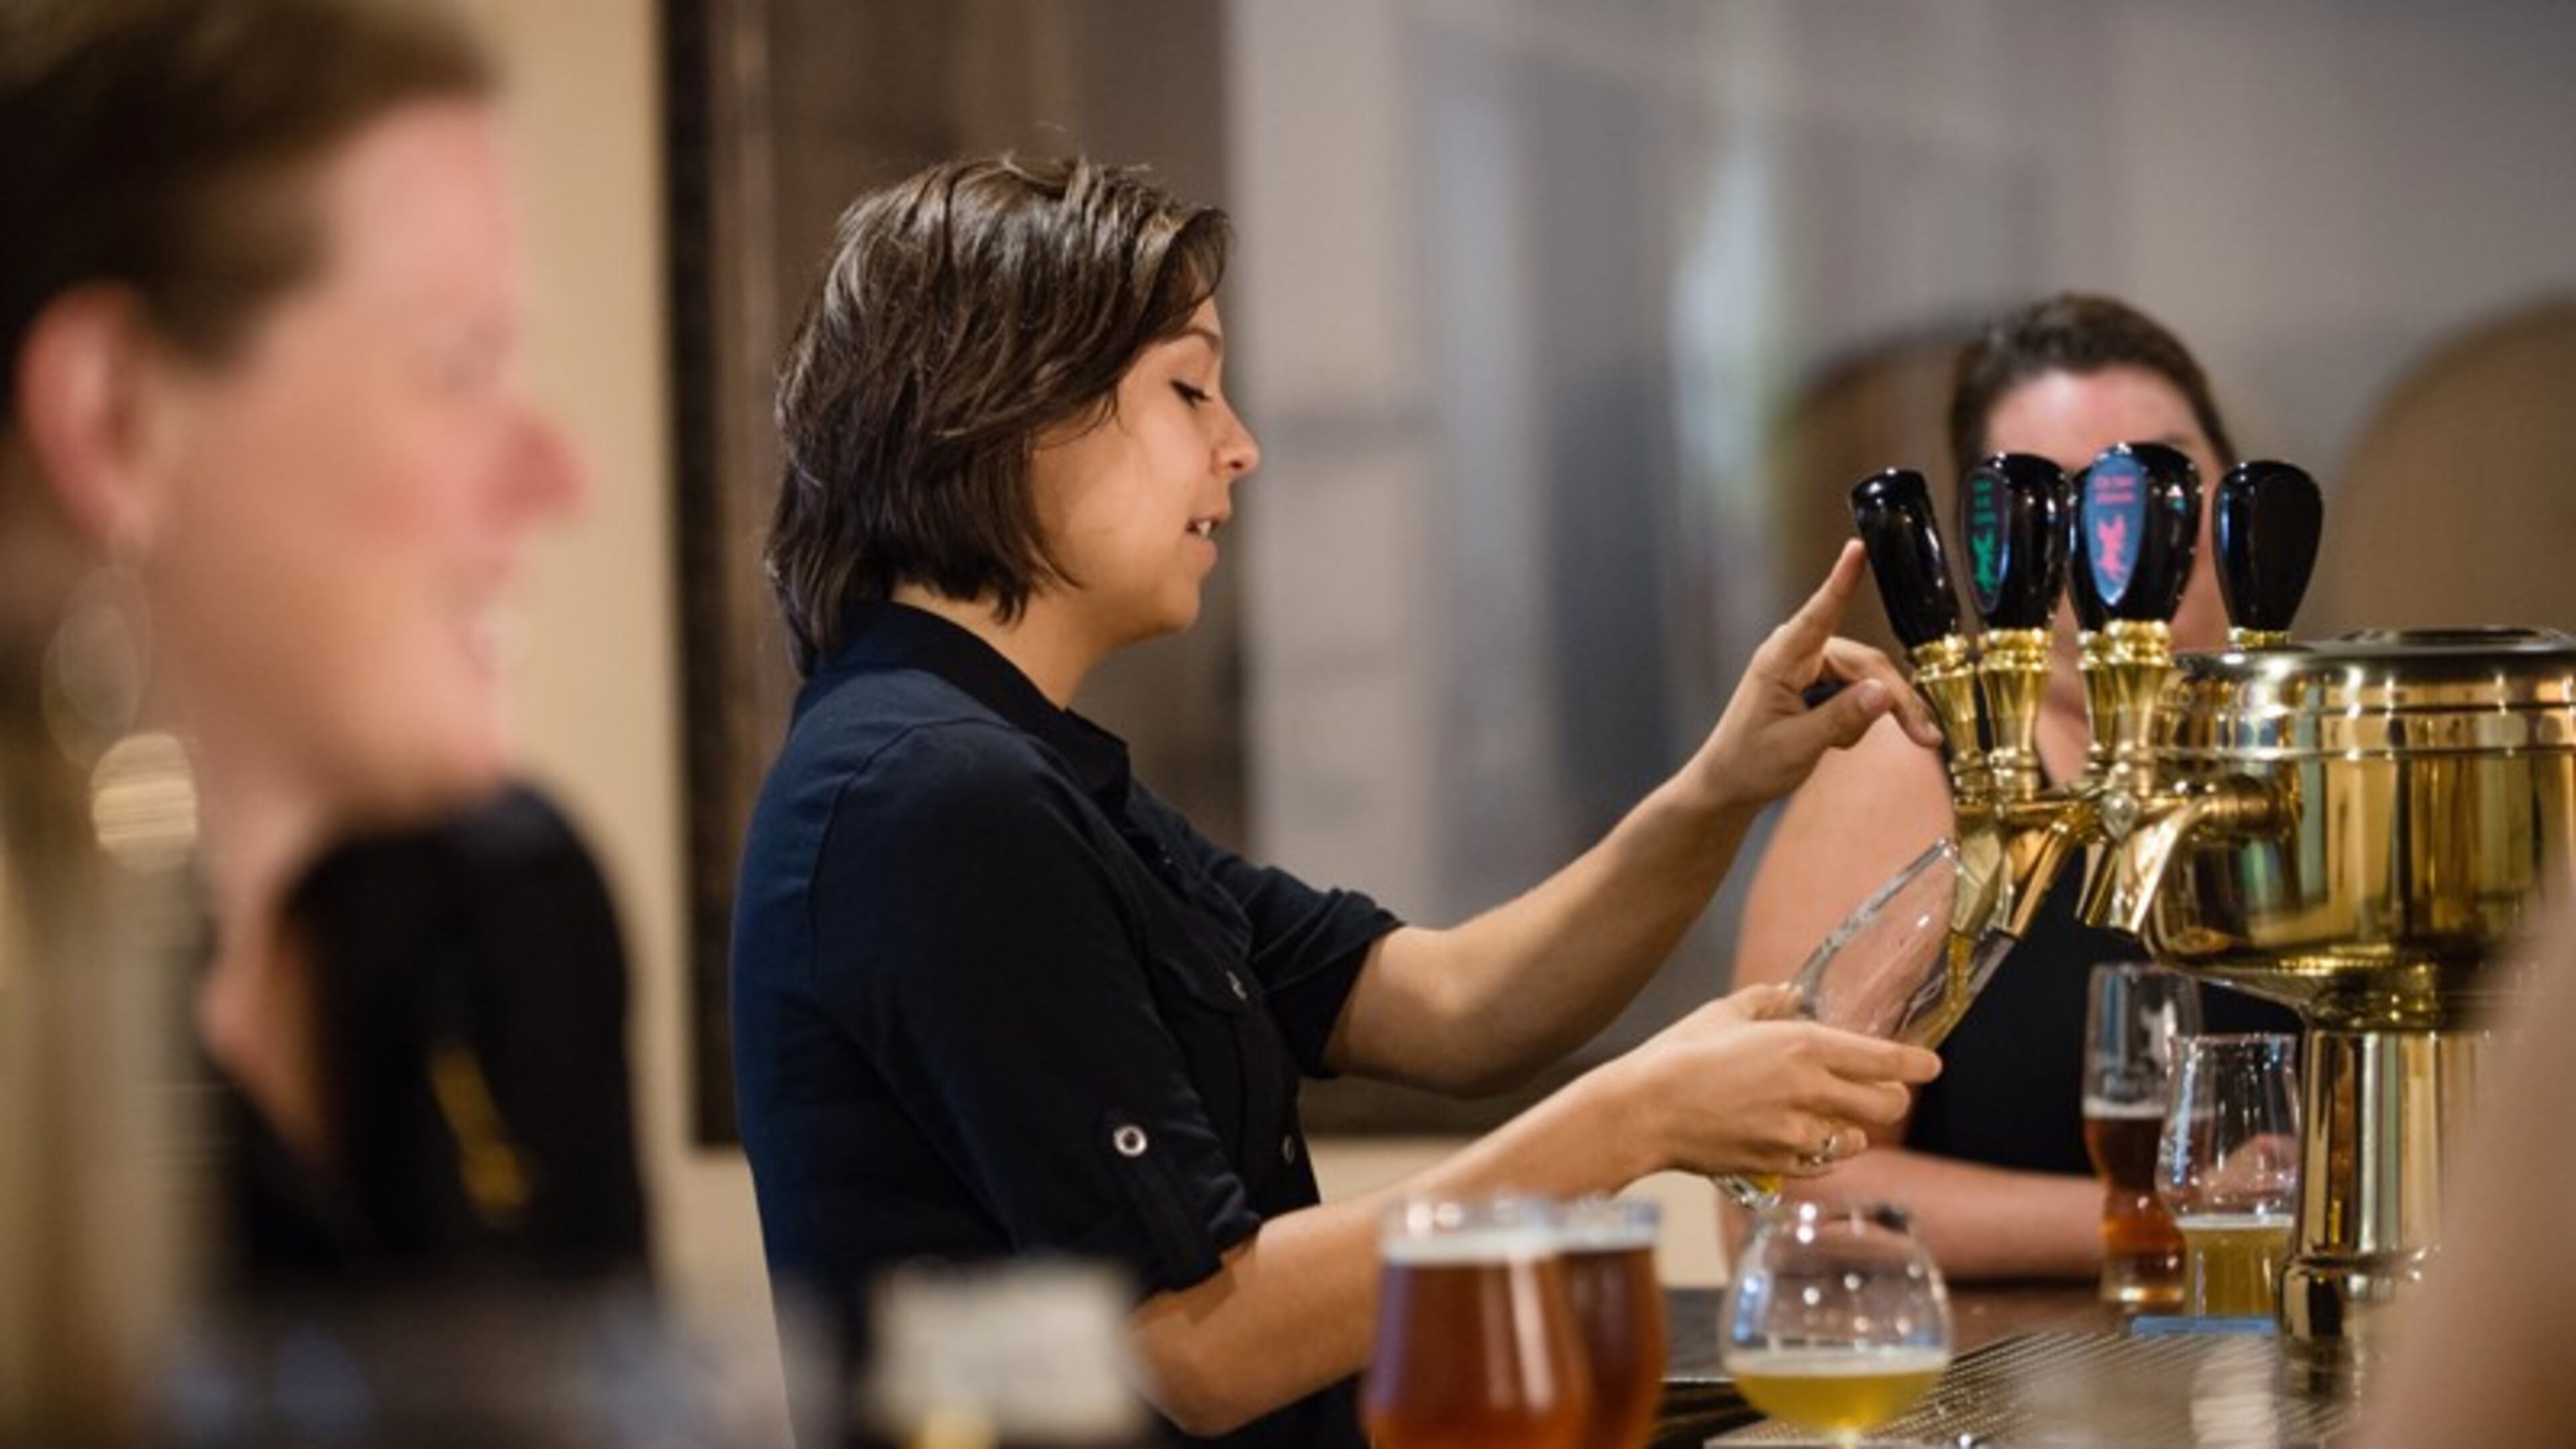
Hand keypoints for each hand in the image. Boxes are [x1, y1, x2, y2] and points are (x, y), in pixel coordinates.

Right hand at [1605, 982, 1942, 1178]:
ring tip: (1833, 1116)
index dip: (1915, 1063)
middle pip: (1885, 1106)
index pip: (1882, 1059)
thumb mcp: (1722, 1013)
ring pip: (1857, 1140)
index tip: (1931, 1065)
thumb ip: (1764, 1002)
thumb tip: (1788, 994)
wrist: (1643, 1111)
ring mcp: (1796, 1133)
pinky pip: (1822, 1163)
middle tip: (1880, 1091)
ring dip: (1853, 1128)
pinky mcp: (1779, 1164)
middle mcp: (1810, 1090)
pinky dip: (1822, 1151)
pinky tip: (1804, 1138)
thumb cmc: (1678, 1054)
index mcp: (1802, 1045)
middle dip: (1891, 1098)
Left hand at [1686, 541, 1941, 810]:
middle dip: (1894, 699)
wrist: (1729, 785)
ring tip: (1855, 745)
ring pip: (1867, 679)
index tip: (1857, 549)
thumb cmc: (1749, 763)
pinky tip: (1839, 739)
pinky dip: (1861, 717)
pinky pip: (1857, 692)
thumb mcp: (1797, 746)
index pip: (1819, 613)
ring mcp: (1808, 669)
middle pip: (1865, 662)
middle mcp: (1798, 655)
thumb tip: (1883, 693)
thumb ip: (1841, 718)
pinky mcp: (1817, 685)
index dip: (1841, 581)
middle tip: (1923, 735)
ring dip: (1879, 712)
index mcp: (1782, 659)